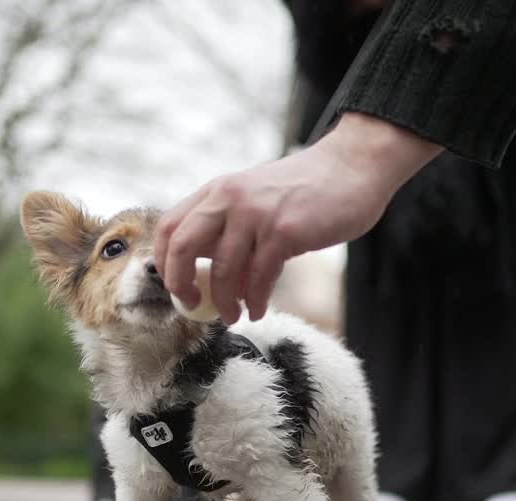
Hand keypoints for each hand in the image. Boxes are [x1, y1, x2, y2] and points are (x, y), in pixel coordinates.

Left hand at [155, 112, 441, 323]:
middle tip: (193, 306)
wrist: (352, 168)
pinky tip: (258, 309)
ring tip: (234, 317)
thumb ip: (227, 227)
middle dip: (180, 285)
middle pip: (181, 246)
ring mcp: (256, 213)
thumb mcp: (255, 200)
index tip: (177, 287)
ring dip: (225, 302)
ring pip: (222, 270)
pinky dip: (255, 300)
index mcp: (217, 190)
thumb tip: (201, 273)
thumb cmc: (304, 192)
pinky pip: (259, 277)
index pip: (168, 227)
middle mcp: (229, 197)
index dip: (164, 263)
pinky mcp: (284, 230)